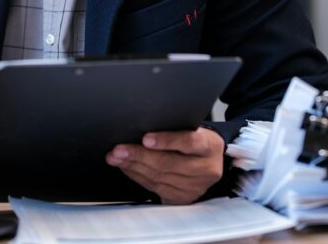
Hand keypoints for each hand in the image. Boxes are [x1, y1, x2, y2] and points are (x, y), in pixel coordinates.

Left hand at [106, 127, 224, 204]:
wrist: (211, 160)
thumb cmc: (196, 140)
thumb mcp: (193, 128)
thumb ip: (174, 129)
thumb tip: (141, 128)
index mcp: (210, 146)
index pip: (189, 142)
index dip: (166, 140)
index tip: (145, 138)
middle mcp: (206, 169)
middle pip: (169, 163)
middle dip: (139, 155)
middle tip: (119, 149)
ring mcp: (195, 187)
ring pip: (159, 177)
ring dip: (133, 167)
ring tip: (116, 158)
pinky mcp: (184, 198)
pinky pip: (155, 188)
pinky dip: (138, 177)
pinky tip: (128, 168)